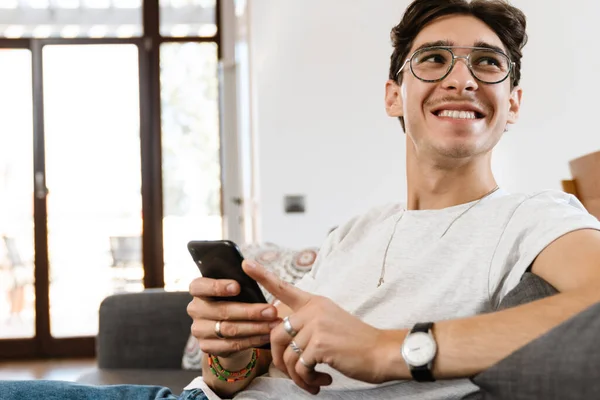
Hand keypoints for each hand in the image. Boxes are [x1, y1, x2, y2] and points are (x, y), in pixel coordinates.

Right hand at [187, 275, 279, 357]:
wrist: (229, 328)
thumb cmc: (235, 300)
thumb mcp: (235, 288)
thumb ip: (239, 282)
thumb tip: (252, 268)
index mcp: (198, 289)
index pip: (200, 286)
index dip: (218, 287)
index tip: (238, 287)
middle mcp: (195, 309)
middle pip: (222, 310)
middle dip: (250, 311)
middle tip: (272, 311)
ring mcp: (198, 330)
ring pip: (229, 329)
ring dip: (255, 327)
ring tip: (274, 324)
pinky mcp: (206, 346)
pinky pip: (231, 345)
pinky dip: (252, 340)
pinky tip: (266, 336)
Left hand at [243, 260, 388, 394]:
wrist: (380, 352)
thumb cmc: (355, 342)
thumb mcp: (330, 322)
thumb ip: (307, 323)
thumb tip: (281, 336)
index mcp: (315, 302)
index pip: (284, 287)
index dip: (263, 276)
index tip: (246, 264)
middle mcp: (313, 310)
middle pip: (276, 335)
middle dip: (280, 361)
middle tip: (295, 374)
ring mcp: (316, 326)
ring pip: (287, 356)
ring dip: (297, 376)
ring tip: (312, 381)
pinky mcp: (320, 344)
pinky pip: (299, 368)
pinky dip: (307, 381)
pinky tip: (321, 382)